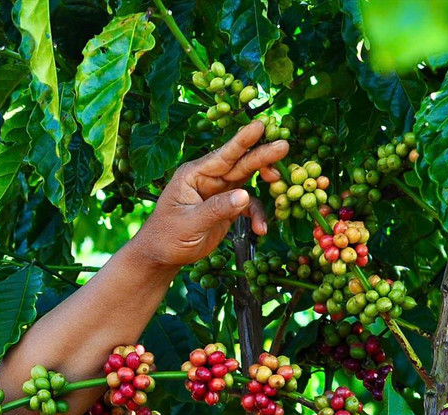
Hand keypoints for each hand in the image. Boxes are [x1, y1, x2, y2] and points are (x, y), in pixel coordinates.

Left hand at [126, 121, 288, 269]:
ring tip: (281, 184)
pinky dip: (257, 215)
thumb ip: (216, 209)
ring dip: (265, 183)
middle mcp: (209, 178)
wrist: (162, 256)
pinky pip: (248, 205)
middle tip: (284, 146)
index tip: (260, 126)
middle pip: (240, 163)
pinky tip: (261, 229)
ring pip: (248, 180)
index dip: (242, 140)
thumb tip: (245, 196)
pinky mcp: (228, 207)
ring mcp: (220, 192)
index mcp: (194, 174)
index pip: (222, 155)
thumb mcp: (190, 224)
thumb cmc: (166, 236)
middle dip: (262, 156)